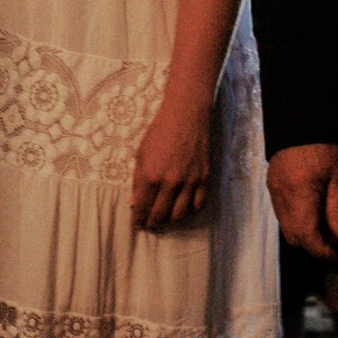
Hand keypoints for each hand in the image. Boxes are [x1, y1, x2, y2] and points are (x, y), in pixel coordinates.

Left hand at [130, 95, 211, 229]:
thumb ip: (137, 180)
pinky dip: (190, 211)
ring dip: (170, 220)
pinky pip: (199, 204)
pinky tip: (183, 209)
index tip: (137, 223)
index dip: (138, 219)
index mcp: (151, 175)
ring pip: (180, 214)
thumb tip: (134, 201)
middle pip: (161, 215)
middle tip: (149, 224)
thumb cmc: (160, 131)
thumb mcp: (141, 153)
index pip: (143, 207)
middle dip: (152, 223)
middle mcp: (170, 182)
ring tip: (164, 218)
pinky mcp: (204, 178)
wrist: (186, 114)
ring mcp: (189, 181)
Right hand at [266, 142, 337, 258]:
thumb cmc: (325, 142)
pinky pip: (283, 213)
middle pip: (294, 236)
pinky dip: (298, 219)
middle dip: (315, 245)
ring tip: (328, 225)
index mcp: (299, 193)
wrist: (302, 117)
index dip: (323, 252)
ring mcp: (274, 189)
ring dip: (306, 233)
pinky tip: (315, 211)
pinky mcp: (273, 184)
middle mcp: (281, 195)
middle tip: (337, 241)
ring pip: (287, 226)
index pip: (307, 236)